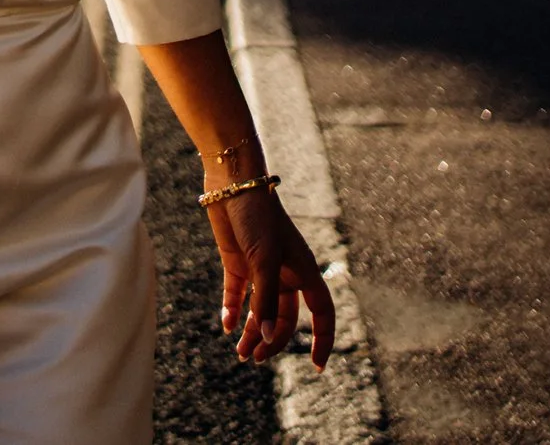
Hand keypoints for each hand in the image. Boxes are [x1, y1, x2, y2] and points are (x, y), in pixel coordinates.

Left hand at [206, 187, 335, 368]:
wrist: (231, 184)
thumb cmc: (256, 217)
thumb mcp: (262, 261)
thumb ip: (265, 300)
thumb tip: (267, 338)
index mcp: (303, 271)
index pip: (322, 313)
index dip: (322, 338)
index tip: (317, 365)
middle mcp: (284, 273)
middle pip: (284, 318)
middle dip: (272, 340)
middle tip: (255, 358)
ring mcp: (260, 269)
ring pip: (261, 310)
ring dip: (252, 331)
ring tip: (241, 352)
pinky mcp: (238, 262)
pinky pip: (238, 294)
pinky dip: (233, 311)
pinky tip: (227, 326)